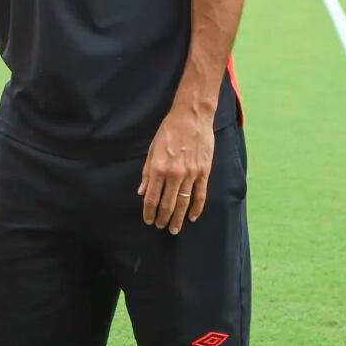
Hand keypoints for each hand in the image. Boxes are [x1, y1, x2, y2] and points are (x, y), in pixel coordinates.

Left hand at [138, 106, 214, 234]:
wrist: (191, 117)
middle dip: (163, 218)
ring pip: (184, 203)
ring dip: (178, 218)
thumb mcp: (152, 150)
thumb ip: (147, 173)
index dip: (149, 212)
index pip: (152, 197)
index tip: (148, 220)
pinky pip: (200, 195)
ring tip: (174, 228)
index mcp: (158, 168)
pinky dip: (196, 209)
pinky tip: (192, 217)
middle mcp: (174, 174)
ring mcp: (191, 174)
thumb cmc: (168, 131)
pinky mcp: (204, 172)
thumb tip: (142, 192)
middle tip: (161, 227)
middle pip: (168, 204)